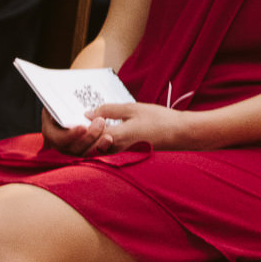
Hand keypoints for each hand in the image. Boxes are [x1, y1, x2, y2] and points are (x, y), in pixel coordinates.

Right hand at [41, 108, 109, 155]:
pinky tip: (109, 138)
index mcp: (49, 131)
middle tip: (101, 122)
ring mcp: (72, 149)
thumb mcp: (56, 101)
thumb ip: (60, 106)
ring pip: (85, 152)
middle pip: (74, 148)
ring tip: (107, 130)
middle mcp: (60, 144)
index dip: (71, 135)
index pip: (58, 139)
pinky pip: (93, 152)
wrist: (68, 105)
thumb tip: (66, 107)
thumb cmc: (60, 102)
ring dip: (97, 143)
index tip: (83, 127)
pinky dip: (101, 146)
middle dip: (89, 137)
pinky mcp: (84, 149)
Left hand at [81, 101, 196, 152]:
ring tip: (92, 123)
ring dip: (91, 139)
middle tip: (80, 121)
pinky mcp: (128, 153)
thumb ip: (108, 110)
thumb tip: (88, 113)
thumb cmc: (160, 119)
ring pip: (98, 150)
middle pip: (89, 147)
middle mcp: (117, 148)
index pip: (88, 136)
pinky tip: (104, 129)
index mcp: (117, 137)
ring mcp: (123, 152)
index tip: (78, 115)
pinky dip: (101, 141)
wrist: (182, 134)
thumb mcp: (132, 109)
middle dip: (82, 136)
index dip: (79, 127)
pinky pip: (108, 150)